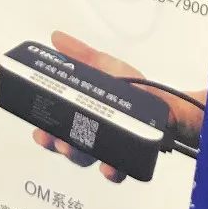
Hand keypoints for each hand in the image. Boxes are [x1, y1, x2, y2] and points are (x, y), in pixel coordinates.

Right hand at [32, 30, 204, 182]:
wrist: (169, 104)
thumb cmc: (135, 87)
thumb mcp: (105, 66)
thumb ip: (80, 54)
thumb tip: (56, 37)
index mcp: (81, 113)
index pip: (55, 126)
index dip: (44, 130)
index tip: (38, 129)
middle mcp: (91, 134)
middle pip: (66, 146)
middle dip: (57, 144)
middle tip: (54, 138)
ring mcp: (108, 149)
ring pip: (86, 159)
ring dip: (76, 155)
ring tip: (74, 146)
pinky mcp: (127, 158)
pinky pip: (116, 170)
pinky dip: (110, 170)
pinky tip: (108, 166)